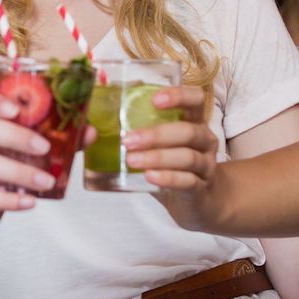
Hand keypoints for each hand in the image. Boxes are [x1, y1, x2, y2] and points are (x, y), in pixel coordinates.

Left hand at [121, 85, 227, 228]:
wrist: (201, 202)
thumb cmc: (174, 165)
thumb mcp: (161, 145)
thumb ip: (138, 132)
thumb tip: (92, 125)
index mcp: (194, 122)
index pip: (196, 99)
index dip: (179, 96)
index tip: (154, 100)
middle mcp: (204, 141)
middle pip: (188, 131)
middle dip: (156, 134)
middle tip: (128, 139)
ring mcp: (206, 165)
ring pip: (188, 157)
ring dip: (157, 157)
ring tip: (132, 160)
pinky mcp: (201, 189)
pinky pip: (188, 181)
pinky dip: (168, 178)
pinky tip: (150, 177)